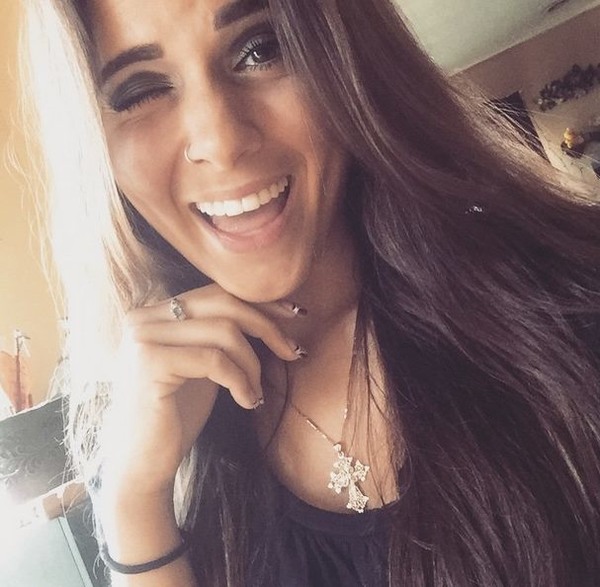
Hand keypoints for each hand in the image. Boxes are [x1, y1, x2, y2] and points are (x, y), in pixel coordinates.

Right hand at [98, 283, 303, 499]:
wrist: (144, 463)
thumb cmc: (177, 414)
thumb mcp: (203, 364)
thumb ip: (221, 335)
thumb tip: (272, 312)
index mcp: (155, 313)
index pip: (216, 293)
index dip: (259, 302)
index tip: (293, 315)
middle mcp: (144, 318)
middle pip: (223, 304)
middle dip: (266, 326)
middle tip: (293, 351)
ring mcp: (143, 338)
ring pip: (224, 332)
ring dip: (252, 364)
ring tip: (257, 393)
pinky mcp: (150, 363)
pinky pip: (215, 360)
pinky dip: (241, 381)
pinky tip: (248, 402)